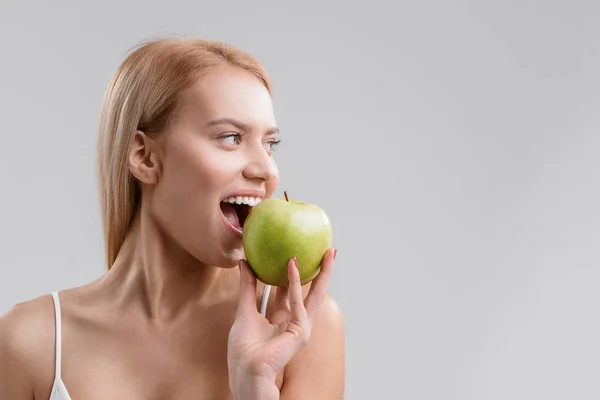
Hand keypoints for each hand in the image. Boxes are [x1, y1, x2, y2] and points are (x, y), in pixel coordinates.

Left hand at [227, 248, 335, 395]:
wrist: (245, 370)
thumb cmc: (243, 348)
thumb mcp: (245, 309)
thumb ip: (248, 286)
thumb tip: (245, 262)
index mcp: (282, 318)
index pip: (293, 291)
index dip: (296, 274)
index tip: (299, 254)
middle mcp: (294, 321)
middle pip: (311, 292)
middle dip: (321, 272)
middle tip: (328, 252)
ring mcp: (300, 326)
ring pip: (315, 295)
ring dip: (322, 273)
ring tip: (327, 254)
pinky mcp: (301, 331)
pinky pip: (298, 302)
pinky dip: (294, 283)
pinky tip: (292, 265)